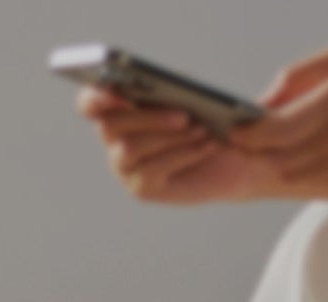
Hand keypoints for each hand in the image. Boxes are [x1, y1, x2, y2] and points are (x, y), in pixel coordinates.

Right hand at [79, 87, 280, 204]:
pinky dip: (182, 155)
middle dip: (146, 117)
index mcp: (120, 107)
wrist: (238, 157)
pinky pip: (150, 171)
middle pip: (109, 125)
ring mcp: (125, 166)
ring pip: (129, 148)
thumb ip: (185, 87)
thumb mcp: (202, 96)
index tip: (113, 88)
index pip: (90, 103)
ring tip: (202, 129)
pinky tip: (207, 145)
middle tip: (184, 115)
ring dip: (168, 137)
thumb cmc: (214, 118)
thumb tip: (179, 86)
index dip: (94, 97)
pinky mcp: (141, 188)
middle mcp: (115, 138)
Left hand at [230, 45, 327, 189]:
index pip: (280, 130)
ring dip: (274, 162)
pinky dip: (300, 167)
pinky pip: (316, 178)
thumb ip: (294, 79)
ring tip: (262, 147)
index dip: (249, 135)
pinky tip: (298, 153)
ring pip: (294, 173)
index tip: (232, 130)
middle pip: (281, 157)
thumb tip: (256, 105)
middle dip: (255, 152)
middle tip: (237, 142)